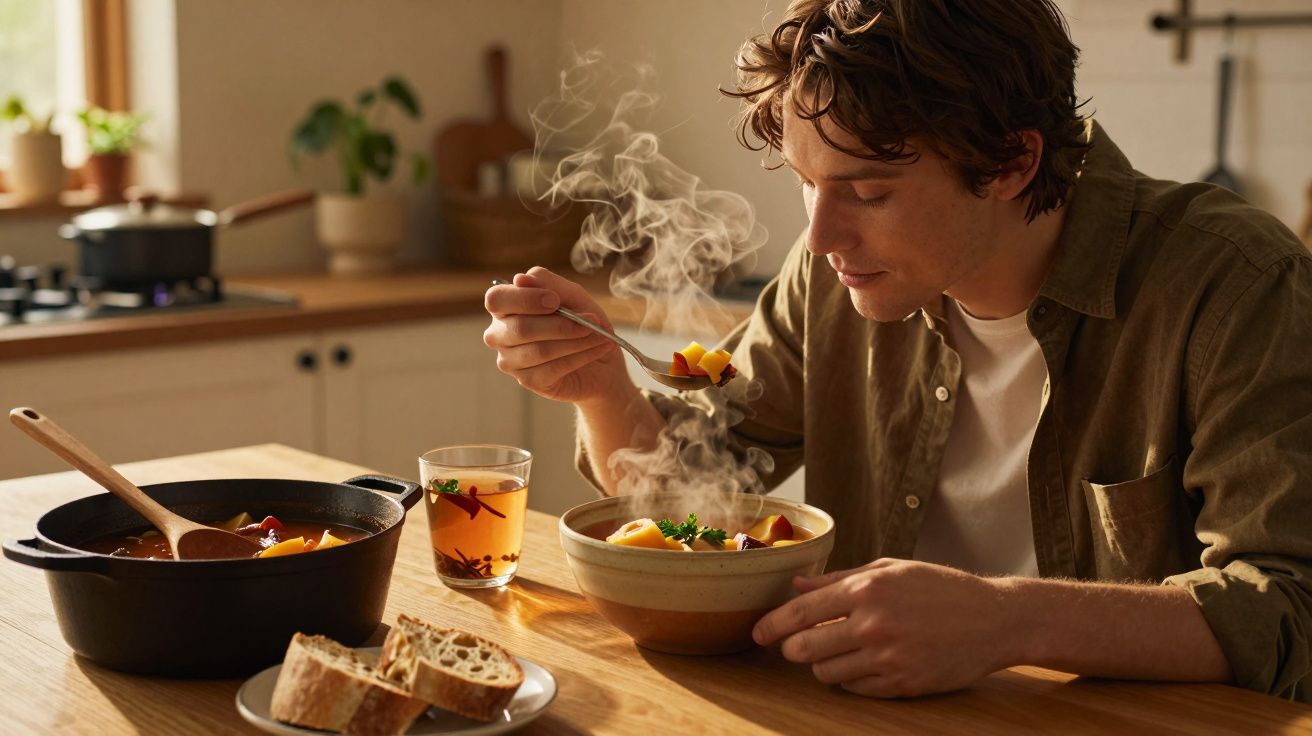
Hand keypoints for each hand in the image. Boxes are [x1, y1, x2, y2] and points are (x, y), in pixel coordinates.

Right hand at [483, 266, 630, 403]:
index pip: (497, 299)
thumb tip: (520, 279)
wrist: (602, 362)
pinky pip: (552, 368)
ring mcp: (510, 360)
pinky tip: (596, 349)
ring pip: (539, 350)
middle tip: (590, 321)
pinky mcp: (527, 381)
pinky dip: (580, 357)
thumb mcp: (573, 297)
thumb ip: (550, 284)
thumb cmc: (583, 322)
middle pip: (519, 328)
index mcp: (505, 307)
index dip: (524, 299)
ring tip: (598, 335)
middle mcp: (500, 334)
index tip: (555, 301)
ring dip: (576, 341)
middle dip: (561, 324)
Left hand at [752, 558, 1018, 697]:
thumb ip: (840, 579)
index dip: (772, 626)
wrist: (994, 619)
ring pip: (826, 672)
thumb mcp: (890, 569)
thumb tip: (797, 586)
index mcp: (867, 589)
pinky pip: (855, 688)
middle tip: (799, 644)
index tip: (758, 633)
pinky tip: (867, 662)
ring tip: (841, 650)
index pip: (801, 613)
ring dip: (824, 664)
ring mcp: (888, 658)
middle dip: (794, 648)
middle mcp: (873, 624)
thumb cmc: (941, 588)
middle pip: (804, 649)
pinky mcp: (903, 684)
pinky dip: (852, 678)